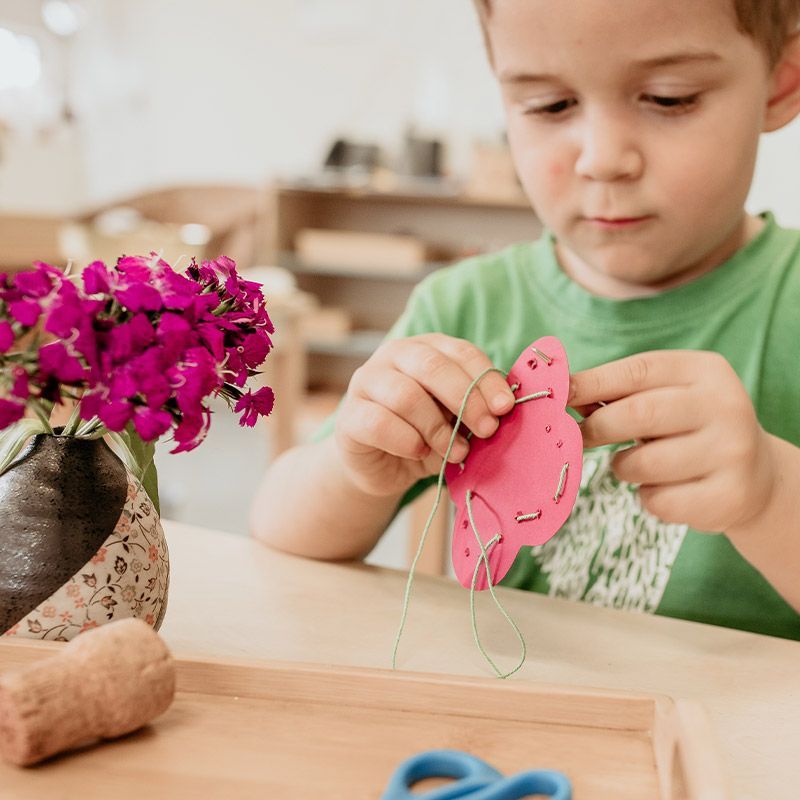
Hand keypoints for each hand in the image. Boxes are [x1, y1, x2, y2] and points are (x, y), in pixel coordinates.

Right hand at [335, 334, 516, 496]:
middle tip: (487, 429)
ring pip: (406, 396)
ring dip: (437, 428)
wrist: (381, 467)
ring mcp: (366, 383)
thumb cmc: (425, 435)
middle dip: (466, 399)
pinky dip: (407, 441)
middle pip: (432, 366)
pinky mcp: (349, 417)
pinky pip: (379, 424)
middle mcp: (393, 356)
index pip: (460, 352)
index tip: (505, 407)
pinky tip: (419, 452)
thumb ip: (474, 411)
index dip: (486, 379)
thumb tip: (500, 412)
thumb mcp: (456, 420)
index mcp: (426, 348)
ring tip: (454, 451)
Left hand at [568, 351, 777, 533]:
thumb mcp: (664, 398)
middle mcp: (726, 405)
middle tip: (580, 437)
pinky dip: (647, 498)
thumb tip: (562, 393)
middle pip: (637, 414)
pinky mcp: (730, 496)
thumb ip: (619, 394)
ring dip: (623, 467)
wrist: (755, 475)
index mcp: (705, 370)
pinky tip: (665, 489)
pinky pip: (659, 501)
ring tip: (636, 464)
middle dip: (597, 428)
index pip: (637, 371)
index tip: (558, 396)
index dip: (591, 383)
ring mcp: (732, 452)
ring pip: (643, 464)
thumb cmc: (688, 428)